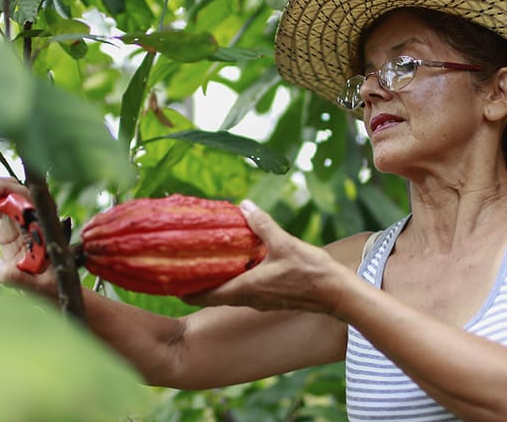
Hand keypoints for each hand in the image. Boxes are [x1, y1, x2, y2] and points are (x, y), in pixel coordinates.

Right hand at [0, 176, 55, 293]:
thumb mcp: (38, 287)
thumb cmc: (52, 289)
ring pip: (4, 192)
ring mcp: (21, 221)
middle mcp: (33, 219)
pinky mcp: (10, 226)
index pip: (25, 197)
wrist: (55, 292)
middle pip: (13, 188)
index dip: (3, 190)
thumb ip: (18, 278)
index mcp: (42, 227)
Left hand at [181, 200, 349, 315]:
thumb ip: (261, 224)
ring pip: (230, 293)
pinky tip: (238, 263)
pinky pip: (245, 290)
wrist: (337, 294)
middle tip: (183, 268)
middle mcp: (249, 298)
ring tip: (206, 263)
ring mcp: (261, 301)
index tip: (169, 285)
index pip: (206, 295)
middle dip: (198, 283)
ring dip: (217, 281)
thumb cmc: (310, 272)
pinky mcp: (272, 298)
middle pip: (214, 295)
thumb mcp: (284, 242)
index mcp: (245, 289)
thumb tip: (243, 205)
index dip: (185, 291)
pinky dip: (235, 279)